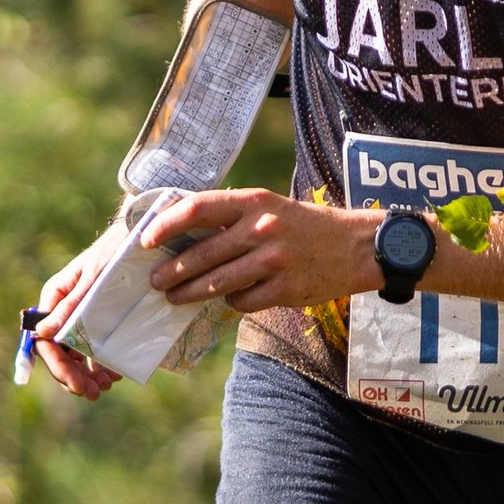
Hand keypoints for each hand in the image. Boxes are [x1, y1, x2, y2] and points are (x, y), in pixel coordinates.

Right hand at [28, 239, 120, 400]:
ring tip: (106, 385)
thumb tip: (43, 334)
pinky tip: (113, 373)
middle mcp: (64, 309)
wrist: (142, 237)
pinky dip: (101, 363)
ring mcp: (82, 316)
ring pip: (76, 354)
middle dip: (75, 376)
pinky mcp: (100, 319)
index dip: (59, 367)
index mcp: (55, 298)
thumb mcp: (95, 280)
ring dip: (88, 374)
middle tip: (95, 393)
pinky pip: (94, 347)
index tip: (78, 385)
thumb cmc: (115, 252)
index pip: (46, 341)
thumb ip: (71, 307)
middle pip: (60, 352)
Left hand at [143, 187, 382, 314]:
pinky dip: (231, 302)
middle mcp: (261, 228)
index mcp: (254, 201)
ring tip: (174, 298)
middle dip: (172, 271)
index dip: (166, 225)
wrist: (356, 247)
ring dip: (190, 293)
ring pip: (217, 283)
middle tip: (155, 281)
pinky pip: (243, 301)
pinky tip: (229, 300)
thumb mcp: (269, 207)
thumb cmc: (304, 226)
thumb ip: (232, 216)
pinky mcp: (285, 289)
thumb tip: (183, 234)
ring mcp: (274, 260)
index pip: (197, 209)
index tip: (146, 240)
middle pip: (202, 254)